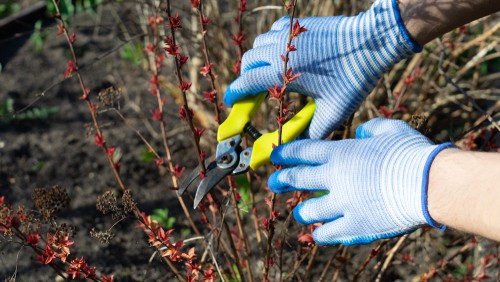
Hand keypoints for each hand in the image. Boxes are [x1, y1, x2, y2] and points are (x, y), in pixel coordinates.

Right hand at [224, 0, 421, 138]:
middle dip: (245, 78)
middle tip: (252, 93)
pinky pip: (273, 31)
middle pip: (247, 63)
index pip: (247, 82)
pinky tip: (282, 54)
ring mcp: (288, 34)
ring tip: (267, 75)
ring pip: (258, 45)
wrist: (372, 42)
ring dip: (257, 61)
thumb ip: (313, 132)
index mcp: (283, 72)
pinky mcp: (298, 24)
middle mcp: (280, 50)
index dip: (235, 94)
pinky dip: (270, 43)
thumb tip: (297, 149)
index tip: (231, 102)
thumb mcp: (333, 112)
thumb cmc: (353, 77)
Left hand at [268, 118, 453, 244]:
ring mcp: (342, 203)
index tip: (275, 156)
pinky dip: (320, 233)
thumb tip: (360, 133)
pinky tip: (317, 234)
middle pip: (298, 178)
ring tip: (299, 212)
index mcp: (341, 153)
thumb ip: (370, 128)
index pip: (303, 151)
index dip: (286, 154)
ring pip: (309, 210)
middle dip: (282, 180)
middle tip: (272, 183)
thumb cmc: (412, 153)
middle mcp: (335, 178)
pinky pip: (329, 232)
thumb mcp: (390, 129)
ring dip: (302, 211)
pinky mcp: (355, 226)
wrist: (430, 184)